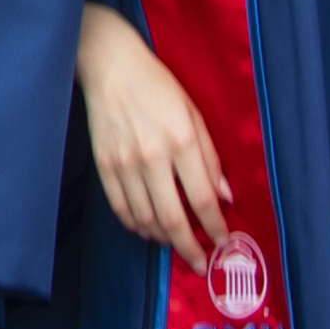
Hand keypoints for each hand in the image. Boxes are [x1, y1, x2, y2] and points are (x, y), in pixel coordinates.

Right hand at [74, 6, 230, 260]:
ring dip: (163, 238)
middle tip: (199, 262)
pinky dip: (135, 225)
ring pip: (145, 219)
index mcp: (181, 140)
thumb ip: (210, 157)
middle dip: (189, 248)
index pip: (203, 198)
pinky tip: (147, 228)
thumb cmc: (158, 86)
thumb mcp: (194, 114)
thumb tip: (225, 196)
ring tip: (174, 242)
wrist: (110, 66)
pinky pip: (121, 208)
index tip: (222, 241)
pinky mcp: (104, 164)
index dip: (215, 227)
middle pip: (173, 219)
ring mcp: (125, 163)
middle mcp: (152, 156)